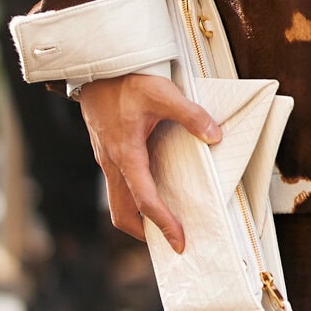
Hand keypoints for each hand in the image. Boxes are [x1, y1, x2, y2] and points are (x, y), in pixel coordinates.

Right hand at [78, 72, 221, 250]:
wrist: (96, 69)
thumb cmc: (126, 81)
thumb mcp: (163, 93)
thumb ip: (191, 115)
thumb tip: (214, 136)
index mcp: (126, 154)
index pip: (145, 200)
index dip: (163, 223)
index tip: (179, 241)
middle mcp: (112, 163)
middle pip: (122, 213)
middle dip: (144, 232)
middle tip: (168, 241)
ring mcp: (106, 159)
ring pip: (116, 202)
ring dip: (135, 217)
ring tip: (160, 222)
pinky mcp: (106, 153)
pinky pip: (117, 186)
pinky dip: (132, 198)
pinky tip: (151, 190)